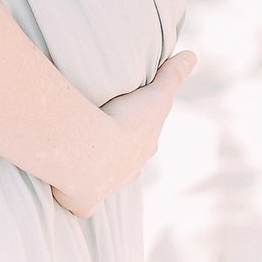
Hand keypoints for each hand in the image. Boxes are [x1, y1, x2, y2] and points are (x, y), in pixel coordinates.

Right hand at [50, 51, 197, 216]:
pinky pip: (81, 207)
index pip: (145, 143)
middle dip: (117, 157)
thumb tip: (193, 55)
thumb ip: (172, 75)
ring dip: (95, 174)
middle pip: (126, 165)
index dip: (139, 135)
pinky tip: (68, 198)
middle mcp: (128, 173)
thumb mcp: (156, 94)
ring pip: (104, 184)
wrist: (96, 153)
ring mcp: (106, 190)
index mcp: (143, 149)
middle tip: (101, 142)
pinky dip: (76, 203)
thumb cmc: (127, 122)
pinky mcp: (83, 203)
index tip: (129, 124)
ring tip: (80, 160)